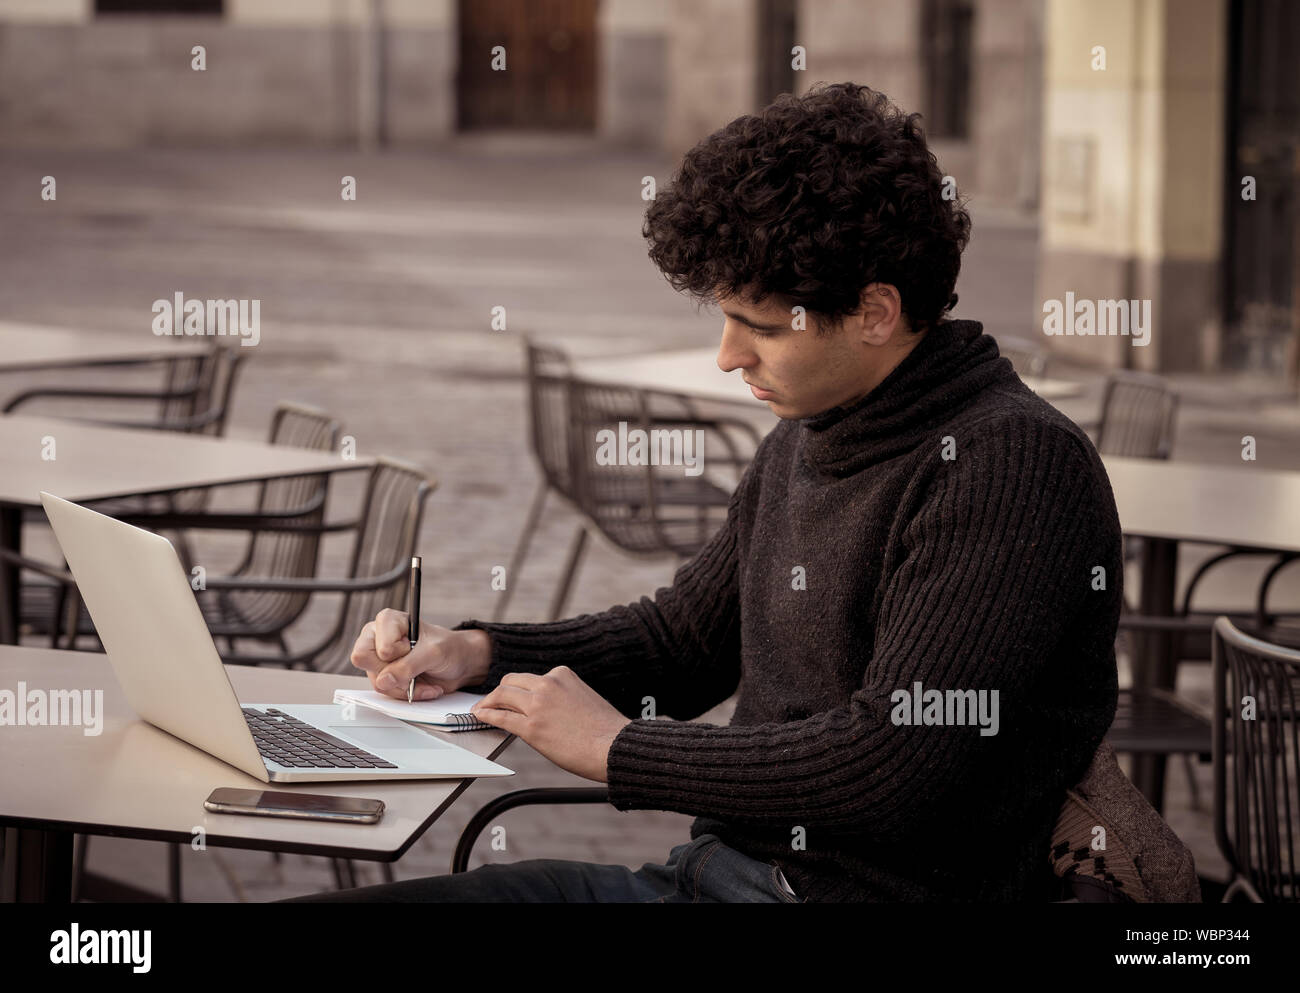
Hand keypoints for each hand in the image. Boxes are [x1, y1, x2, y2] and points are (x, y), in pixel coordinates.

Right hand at [349, 608, 491, 700]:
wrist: (458, 663)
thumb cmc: (448, 648)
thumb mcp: (433, 653)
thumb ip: (408, 666)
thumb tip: (383, 681)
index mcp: (388, 621)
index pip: (377, 645)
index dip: (397, 652)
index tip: (413, 647)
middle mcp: (378, 638)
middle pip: (366, 662)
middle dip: (397, 672)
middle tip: (416, 666)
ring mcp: (379, 659)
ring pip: (378, 682)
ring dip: (406, 686)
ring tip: (424, 678)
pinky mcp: (384, 676)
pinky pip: (386, 692)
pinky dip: (407, 694)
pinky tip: (422, 686)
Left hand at [469, 666, 631, 783]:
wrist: (614, 746)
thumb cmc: (605, 730)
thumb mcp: (584, 698)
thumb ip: (563, 696)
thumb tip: (547, 709)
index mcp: (563, 675)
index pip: (531, 678)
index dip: (518, 689)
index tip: (511, 697)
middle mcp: (549, 684)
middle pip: (511, 681)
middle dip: (499, 692)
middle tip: (490, 702)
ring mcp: (538, 704)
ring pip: (502, 695)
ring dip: (488, 702)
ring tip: (480, 710)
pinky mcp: (532, 727)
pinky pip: (500, 717)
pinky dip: (486, 715)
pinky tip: (480, 717)